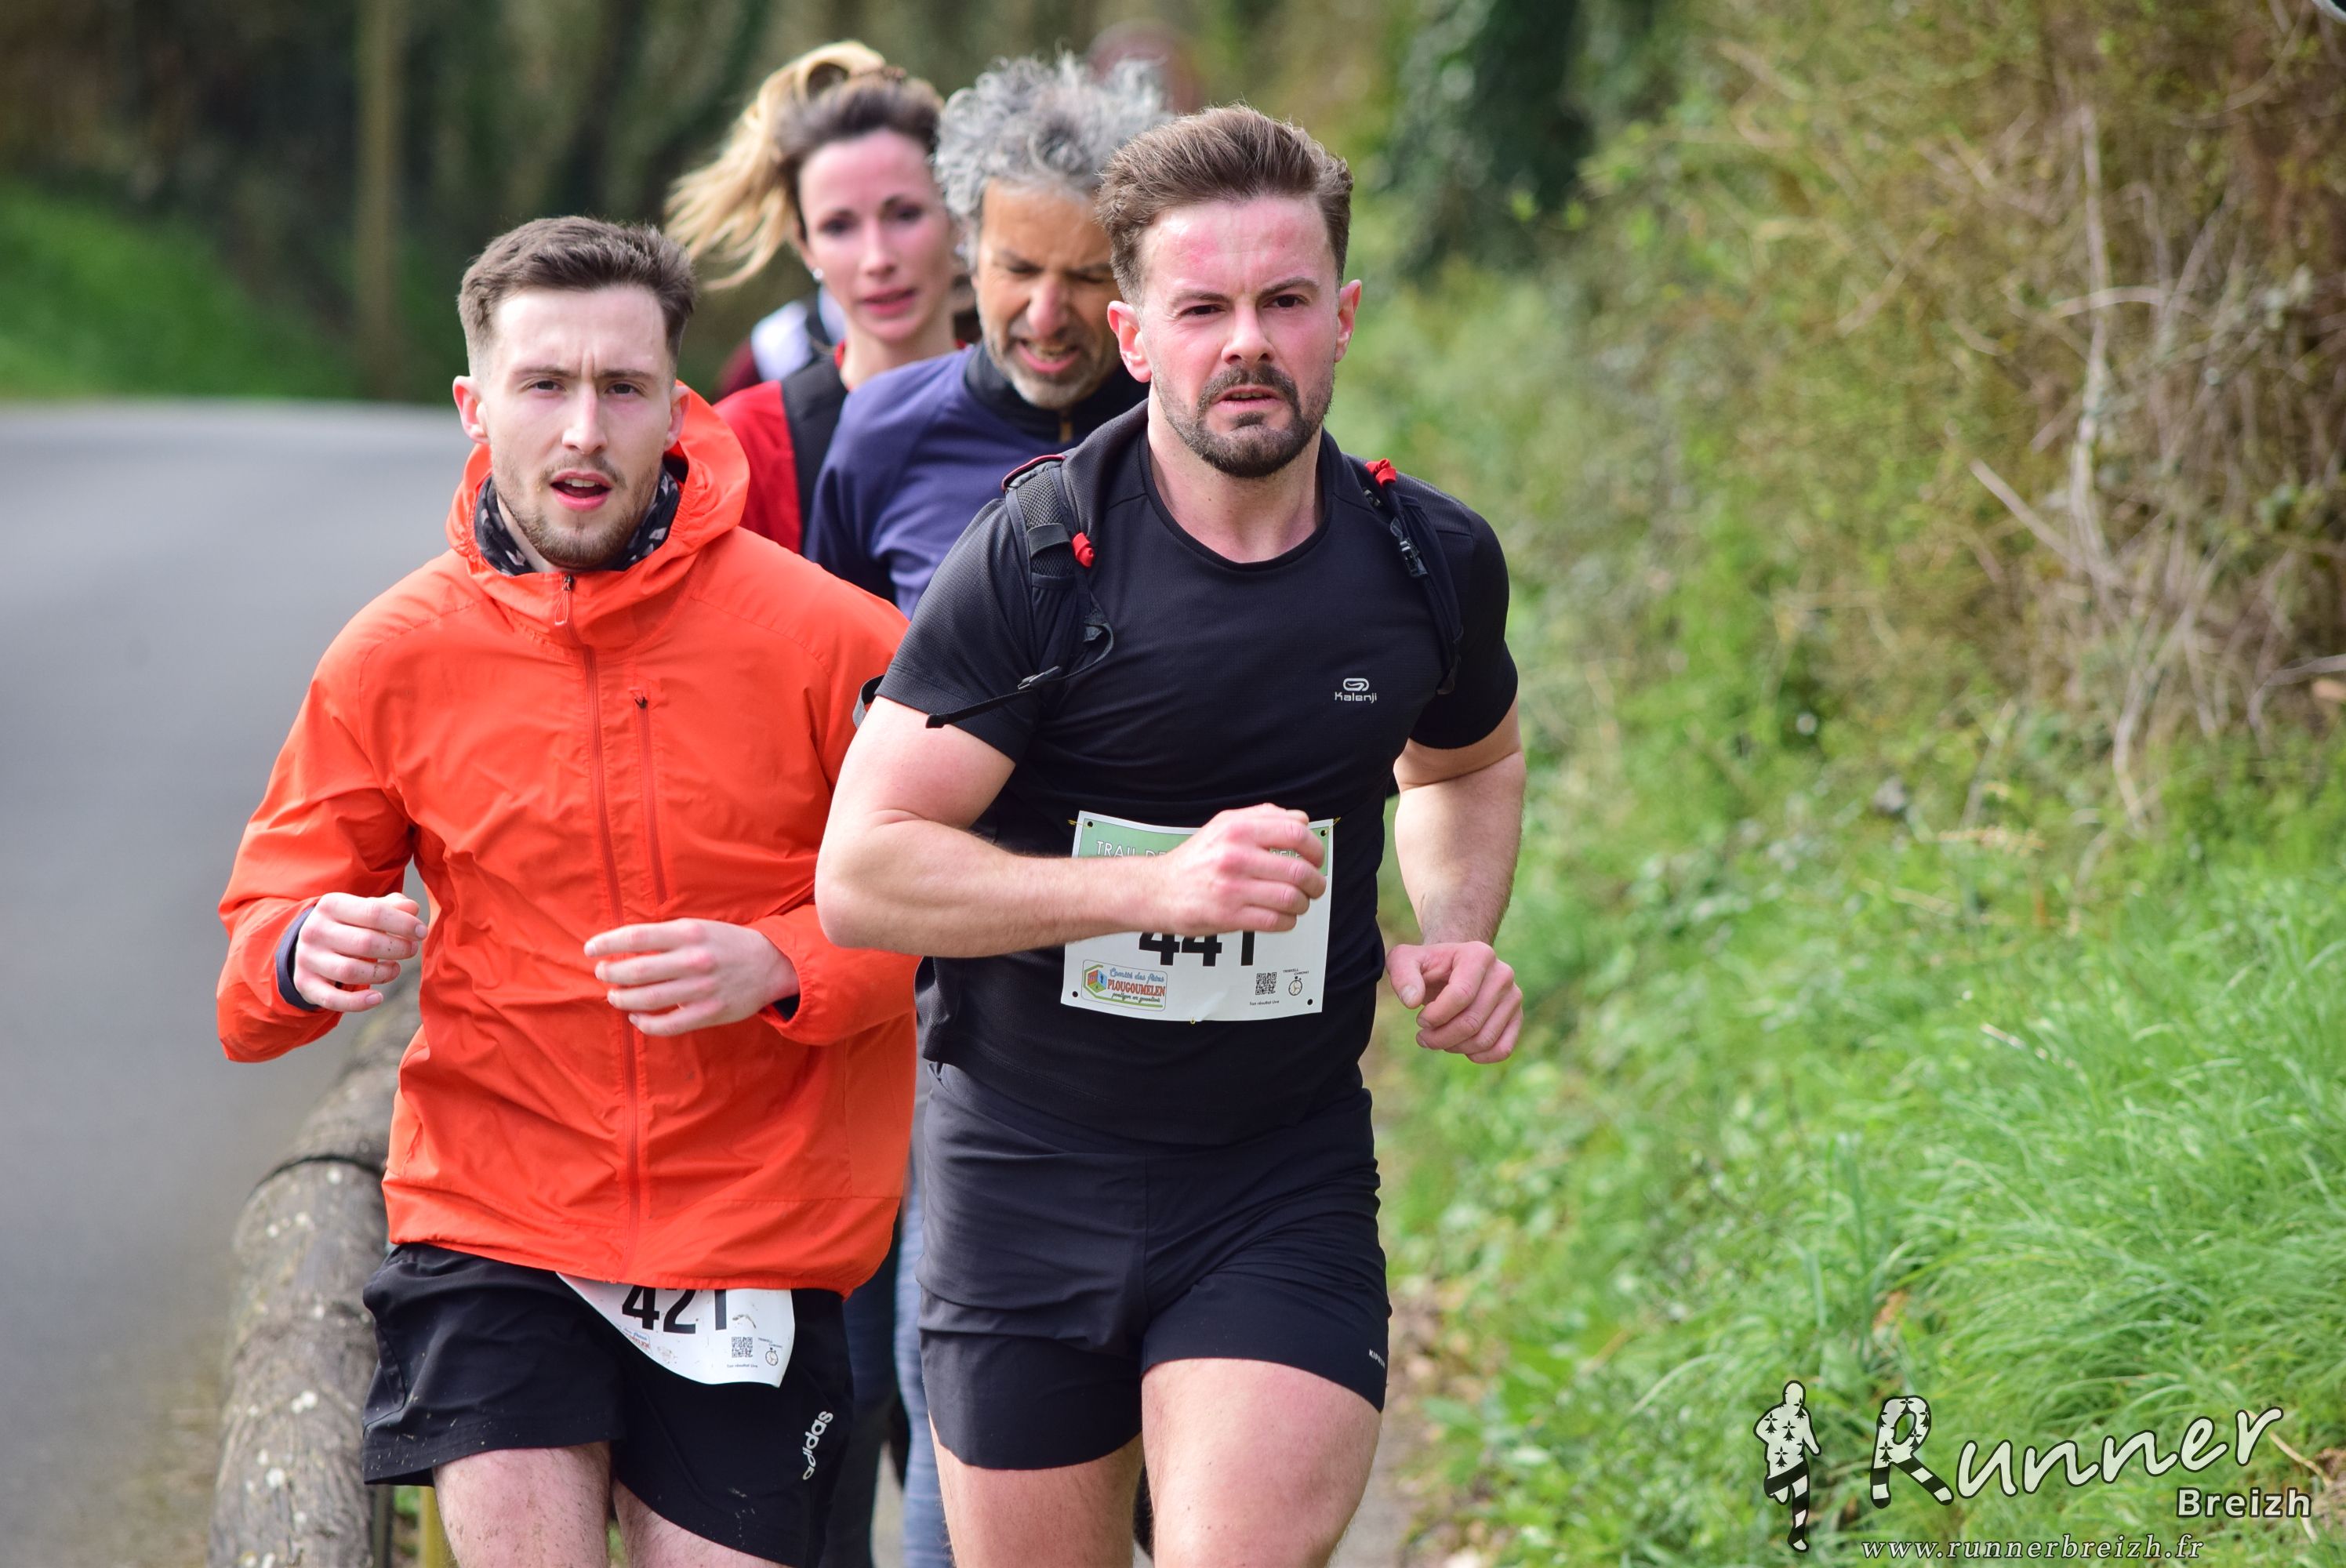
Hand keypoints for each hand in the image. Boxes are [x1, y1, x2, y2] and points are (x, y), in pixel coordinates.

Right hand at [293, 892, 427, 1012]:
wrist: (307, 944)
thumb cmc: (348, 924)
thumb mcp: (364, 908)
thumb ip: (390, 906)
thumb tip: (411, 909)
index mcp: (331, 905)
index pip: (374, 913)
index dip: (404, 924)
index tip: (421, 932)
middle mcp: (315, 930)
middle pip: (365, 943)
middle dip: (398, 948)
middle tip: (411, 950)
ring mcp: (308, 959)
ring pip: (350, 972)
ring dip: (382, 973)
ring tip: (395, 968)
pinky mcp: (305, 984)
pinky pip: (332, 999)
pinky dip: (358, 1003)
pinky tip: (377, 998)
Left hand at [585, 919, 799, 1036]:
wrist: (771, 965)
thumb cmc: (727, 944)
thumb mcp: (698, 928)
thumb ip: (665, 937)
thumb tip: (622, 947)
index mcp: (689, 933)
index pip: (636, 937)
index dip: (607, 943)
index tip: (590, 949)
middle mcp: (693, 960)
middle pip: (637, 971)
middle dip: (611, 973)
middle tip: (602, 974)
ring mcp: (701, 989)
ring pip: (647, 999)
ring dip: (622, 999)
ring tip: (614, 995)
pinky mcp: (708, 1013)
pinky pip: (667, 1024)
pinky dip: (646, 1023)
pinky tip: (637, 1017)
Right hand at [1146, 805, 1326, 934]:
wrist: (1158, 890)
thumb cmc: (1194, 860)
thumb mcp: (1223, 824)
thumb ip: (1262, 817)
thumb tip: (1300, 821)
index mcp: (1238, 829)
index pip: (1295, 833)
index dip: (1315, 848)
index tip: (1316, 858)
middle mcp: (1235, 856)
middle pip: (1299, 870)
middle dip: (1315, 882)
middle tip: (1314, 886)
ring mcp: (1232, 887)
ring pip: (1291, 898)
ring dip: (1303, 904)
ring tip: (1298, 903)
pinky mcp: (1229, 916)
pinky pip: (1276, 921)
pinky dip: (1288, 921)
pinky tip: (1282, 916)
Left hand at [1386, 941, 1520, 1063]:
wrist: (1451, 968)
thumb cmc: (1427, 966)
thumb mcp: (1404, 960)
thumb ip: (1402, 974)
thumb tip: (1412, 1001)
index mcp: (1479, 954)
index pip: (1461, 995)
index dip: (1436, 1016)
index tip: (1420, 1019)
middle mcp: (1502, 974)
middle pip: (1472, 1021)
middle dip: (1440, 1037)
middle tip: (1423, 1036)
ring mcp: (1513, 996)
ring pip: (1484, 1038)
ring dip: (1454, 1047)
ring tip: (1437, 1039)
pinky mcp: (1516, 1017)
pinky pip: (1502, 1049)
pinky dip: (1478, 1056)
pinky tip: (1460, 1048)